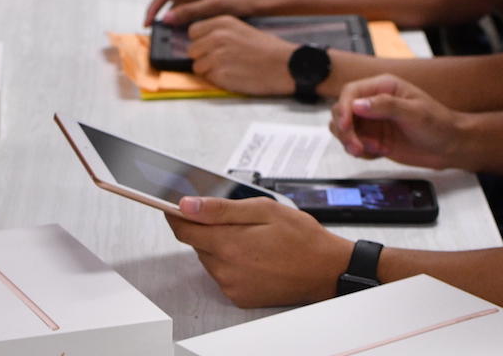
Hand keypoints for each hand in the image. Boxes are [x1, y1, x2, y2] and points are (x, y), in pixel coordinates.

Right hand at [143, 0, 261, 26]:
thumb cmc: (240, 2)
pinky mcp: (200, 3)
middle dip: (160, 14)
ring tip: (170, 34)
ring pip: (176, 8)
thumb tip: (167, 17)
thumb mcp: (214, 7)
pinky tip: (182, 31)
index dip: (154, 8)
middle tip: (153, 30)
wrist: (256, 6)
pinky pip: (185, 12)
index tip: (147, 22)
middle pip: (168, 0)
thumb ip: (190, 11)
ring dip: (173, 20)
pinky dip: (182, 22)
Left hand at [166, 196, 351, 306]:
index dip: (177, 214)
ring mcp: (232, 286)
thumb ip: (221, 208)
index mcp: (230, 245)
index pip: (184, 229)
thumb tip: (188, 205)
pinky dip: (230, 261)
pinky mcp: (239, 297)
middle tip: (236, 219)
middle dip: (208, 227)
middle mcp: (227, 270)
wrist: (326, 271)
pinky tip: (253, 253)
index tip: (176, 205)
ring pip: (210, 257)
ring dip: (220, 244)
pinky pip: (222, 273)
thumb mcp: (264, 209)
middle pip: (198, 243)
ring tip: (251, 236)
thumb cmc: (302, 238)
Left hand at [185, 16, 294, 94]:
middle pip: (192, 50)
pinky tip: (233, 76)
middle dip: (203, 57)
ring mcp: (216, 57)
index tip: (209, 47)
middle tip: (220, 61)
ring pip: (197, 67)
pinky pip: (208, 79)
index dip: (200, 41)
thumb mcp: (242, 29)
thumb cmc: (268, 48)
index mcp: (222, 23)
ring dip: (209, 70)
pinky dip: (217, 80)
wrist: (284, 65)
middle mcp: (216, 38)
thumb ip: (219, 32)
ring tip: (228, 69)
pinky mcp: (220, 75)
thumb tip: (202, 42)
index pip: (193, 31)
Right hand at [329, 74, 468, 168]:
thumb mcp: (414, 112)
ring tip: (370, 151)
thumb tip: (357, 104)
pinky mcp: (374, 139)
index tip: (345, 126)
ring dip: (350, 142)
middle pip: (342, 111)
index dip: (344, 108)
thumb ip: (385, 106)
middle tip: (357, 147)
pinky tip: (380, 153)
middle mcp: (375, 102)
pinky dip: (361, 152)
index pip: (351, 92)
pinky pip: (355, 144)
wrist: (451, 146)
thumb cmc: (439, 124)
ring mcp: (373, 122)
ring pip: (344, 129)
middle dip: (345, 130)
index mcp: (384, 87)